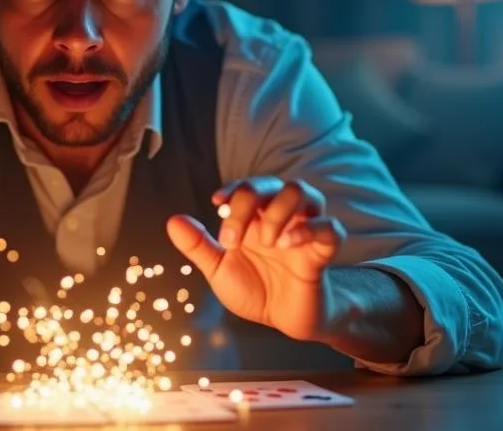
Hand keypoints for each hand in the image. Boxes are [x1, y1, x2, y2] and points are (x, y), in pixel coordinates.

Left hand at [166, 176, 344, 341]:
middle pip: (271, 183)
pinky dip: (309, 229)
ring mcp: (303, 232)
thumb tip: (173, 221)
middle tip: (231, 240)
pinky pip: (330, 228)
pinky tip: (287, 245)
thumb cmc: (256, 289)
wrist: (284, 320)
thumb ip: (198, 246)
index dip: (233, 188)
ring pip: (303, 191)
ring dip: (278, 209)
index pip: (247, 186)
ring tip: (266, 241)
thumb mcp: (219, 270)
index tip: (218, 203)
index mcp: (255, 218)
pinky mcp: (322, 253)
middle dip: (247, 200)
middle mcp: (280, 217)